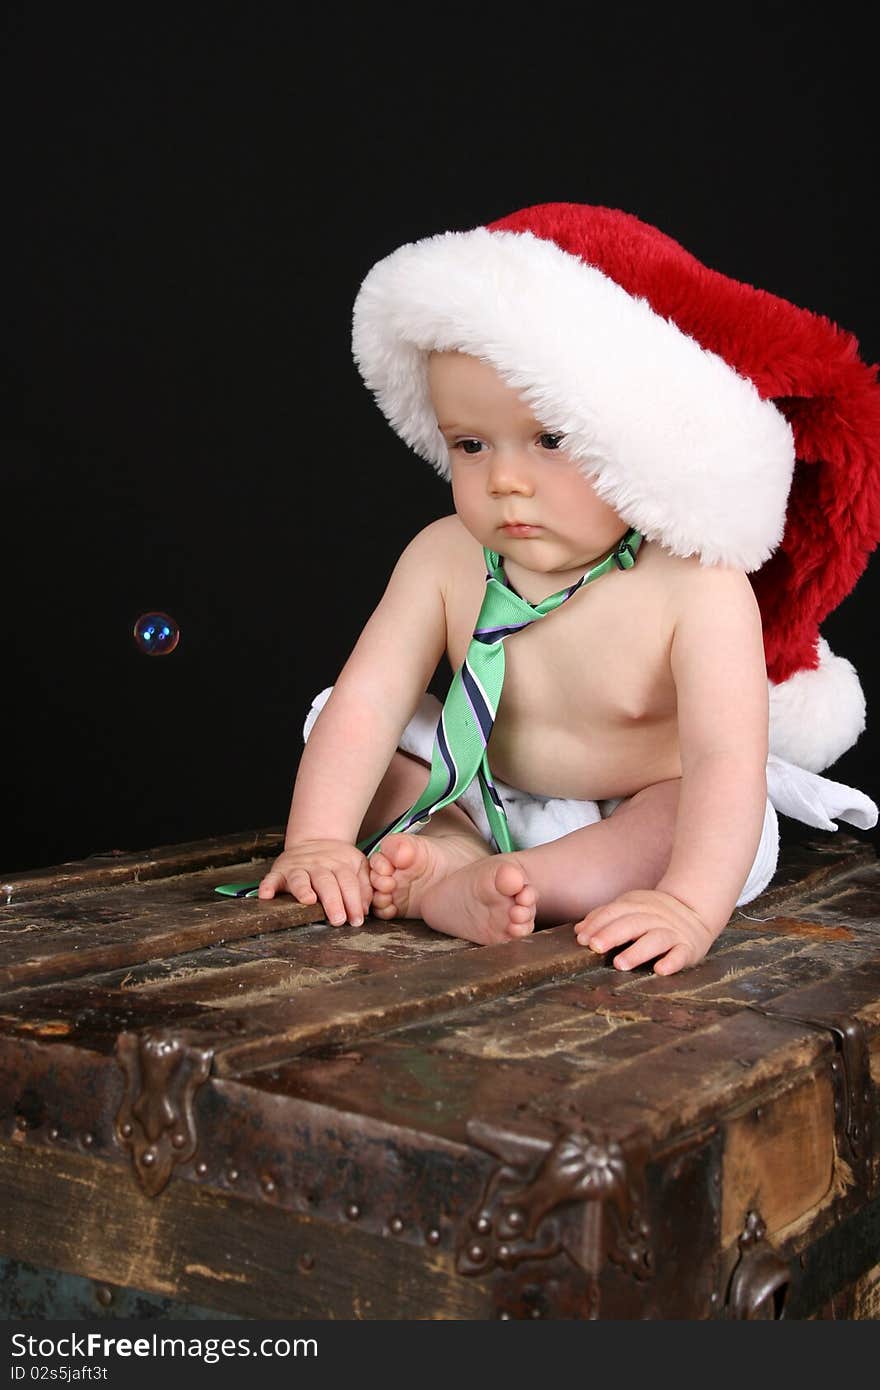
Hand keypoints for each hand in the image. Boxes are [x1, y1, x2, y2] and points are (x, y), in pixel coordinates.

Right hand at [258, 839, 372, 925]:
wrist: (317, 838)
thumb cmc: (339, 861)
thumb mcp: (358, 866)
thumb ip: (364, 887)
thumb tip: (364, 910)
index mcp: (340, 864)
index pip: (348, 883)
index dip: (354, 902)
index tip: (357, 920)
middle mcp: (318, 865)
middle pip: (326, 882)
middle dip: (332, 901)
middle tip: (338, 919)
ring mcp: (298, 868)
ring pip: (300, 879)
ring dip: (302, 890)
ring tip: (308, 901)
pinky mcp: (280, 871)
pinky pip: (272, 878)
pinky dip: (268, 885)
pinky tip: (266, 895)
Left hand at [574, 888, 716, 975]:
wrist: (695, 911)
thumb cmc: (653, 915)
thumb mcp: (630, 909)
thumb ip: (605, 917)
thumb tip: (579, 931)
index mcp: (637, 904)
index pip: (615, 912)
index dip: (598, 924)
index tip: (582, 939)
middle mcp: (655, 917)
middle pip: (632, 923)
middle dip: (612, 934)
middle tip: (596, 948)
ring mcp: (672, 932)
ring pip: (655, 939)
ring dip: (637, 951)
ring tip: (620, 964)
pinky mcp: (688, 948)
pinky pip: (681, 954)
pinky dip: (672, 962)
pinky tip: (660, 970)